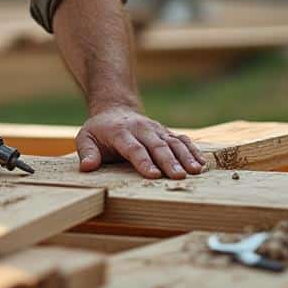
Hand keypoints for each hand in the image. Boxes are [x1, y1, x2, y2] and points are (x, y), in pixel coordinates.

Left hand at [76, 107, 205, 178]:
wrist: (115, 110)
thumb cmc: (99, 131)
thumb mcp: (85, 138)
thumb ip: (87, 152)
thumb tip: (87, 167)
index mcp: (120, 132)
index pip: (134, 148)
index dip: (143, 161)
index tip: (153, 175)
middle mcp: (141, 129)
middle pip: (157, 145)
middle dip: (169, 161)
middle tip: (179, 176)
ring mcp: (156, 130)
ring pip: (173, 142)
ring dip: (185, 156)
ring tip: (195, 171)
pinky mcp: (165, 133)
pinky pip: (181, 140)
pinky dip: (192, 150)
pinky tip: (202, 163)